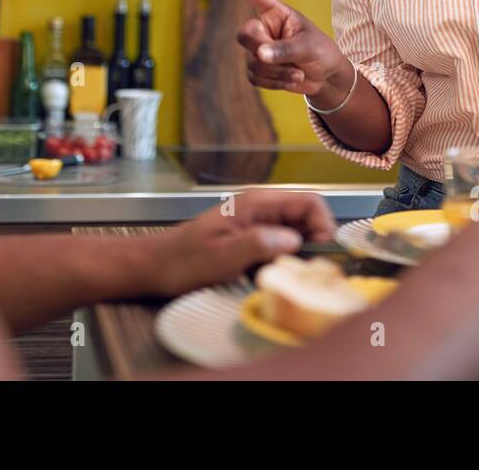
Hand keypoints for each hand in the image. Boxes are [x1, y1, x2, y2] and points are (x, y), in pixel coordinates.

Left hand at [143, 191, 336, 297]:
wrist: (155, 266)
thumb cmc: (183, 260)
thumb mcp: (222, 256)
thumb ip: (260, 244)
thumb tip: (296, 241)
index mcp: (257, 203)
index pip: (310, 201)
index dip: (323, 226)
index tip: (318, 255)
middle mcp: (262, 208)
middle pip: (308, 218)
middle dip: (314, 244)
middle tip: (305, 272)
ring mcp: (257, 223)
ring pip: (297, 234)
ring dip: (299, 256)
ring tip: (287, 277)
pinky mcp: (252, 240)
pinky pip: (280, 247)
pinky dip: (283, 262)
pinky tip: (269, 277)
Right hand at [211, 0, 350, 105]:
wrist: (326, 77)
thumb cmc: (321, 52)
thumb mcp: (308, 46)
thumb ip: (285, 48)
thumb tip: (260, 55)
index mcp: (276, 12)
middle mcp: (264, 28)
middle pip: (246, 35)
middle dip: (265, 51)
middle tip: (290, 60)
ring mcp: (259, 49)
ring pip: (252, 62)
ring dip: (277, 72)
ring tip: (298, 73)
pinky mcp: (259, 69)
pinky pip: (255, 78)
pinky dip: (274, 83)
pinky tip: (292, 80)